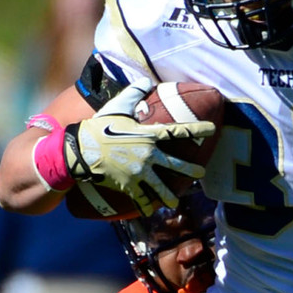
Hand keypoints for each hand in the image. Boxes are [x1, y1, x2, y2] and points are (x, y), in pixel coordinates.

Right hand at [65, 82, 213, 214]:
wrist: (80, 149)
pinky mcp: (129, 186)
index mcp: (148, 135)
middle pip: (176, 166)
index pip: (178, 131)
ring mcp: (139, 173)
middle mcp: (148, 155)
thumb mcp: (117, 106)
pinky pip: (141, 199)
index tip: (212, 128)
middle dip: (190, 171)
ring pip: (161, 188)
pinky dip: (145, 206)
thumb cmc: (98, 126)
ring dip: (169, 196)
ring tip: (174, 202)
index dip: (197, 129)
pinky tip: (150, 211)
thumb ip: (134, 93)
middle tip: (201, 173)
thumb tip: (146, 80)